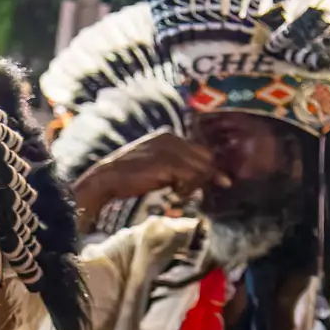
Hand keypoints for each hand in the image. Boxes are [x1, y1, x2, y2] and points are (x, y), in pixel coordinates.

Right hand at [75, 130, 225, 220]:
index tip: (223, 182)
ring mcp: (169, 149)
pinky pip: (192, 177)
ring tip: (179, 193)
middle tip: (196, 192)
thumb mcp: (154, 166)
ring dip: (196, 184)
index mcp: (168, 136)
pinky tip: (175, 193)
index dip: (211, 168)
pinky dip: (188, 188)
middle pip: (206, 157)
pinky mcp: (167, 163)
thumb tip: (199, 179)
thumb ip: (174, 166)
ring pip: (202, 168)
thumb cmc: (127, 177)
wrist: (105, 179)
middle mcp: (171, 138)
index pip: (202, 150)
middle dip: (206, 176)